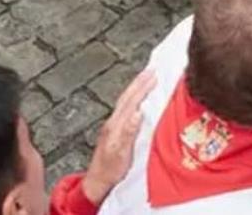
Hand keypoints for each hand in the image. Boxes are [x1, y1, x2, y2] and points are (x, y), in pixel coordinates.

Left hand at [81, 70, 157, 204]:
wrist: (96, 182)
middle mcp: (114, 122)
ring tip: (146, 78)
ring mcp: (113, 126)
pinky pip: (126, 109)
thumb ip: (128, 132)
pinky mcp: (115, 130)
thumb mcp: (121, 154)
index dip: (143, 87)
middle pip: (127, 97)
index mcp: (116, 125)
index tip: (154, 75)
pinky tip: (139, 100)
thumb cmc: (110, 170)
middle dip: (140, 82)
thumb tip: (138, 113)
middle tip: (152, 70)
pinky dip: (134, 99)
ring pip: (126, 101)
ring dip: (136, 88)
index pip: (132, 101)